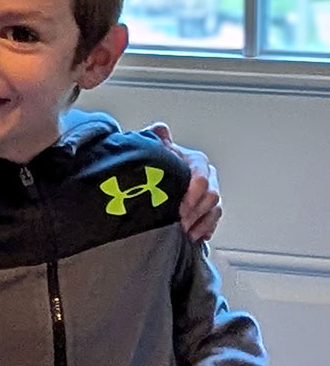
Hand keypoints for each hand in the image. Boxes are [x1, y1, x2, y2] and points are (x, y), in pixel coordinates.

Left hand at [146, 121, 221, 242]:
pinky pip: (213, 221)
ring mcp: (208, 193)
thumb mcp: (151, 150)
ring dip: (200, 223)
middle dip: (195, 212)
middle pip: (211, 195)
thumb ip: (155, 138)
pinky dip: (204, 230)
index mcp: (195, 161)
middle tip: (179, 224)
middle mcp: (206, 176)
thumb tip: (160, 129)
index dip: (193, 194)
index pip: (202, 177)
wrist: (150, 181)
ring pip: (214, 210)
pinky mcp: (206, 210)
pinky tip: (193, 236)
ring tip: (184, 232)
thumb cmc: (152, 166)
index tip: (180, 208)